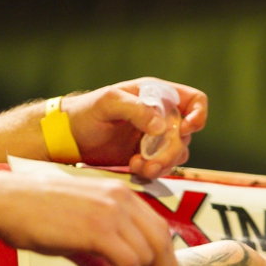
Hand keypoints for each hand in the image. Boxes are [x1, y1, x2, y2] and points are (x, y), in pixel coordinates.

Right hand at [0, 172, 180, 265]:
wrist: (5, 203)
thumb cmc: (32, 212)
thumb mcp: (73, 229)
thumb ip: (95, 252)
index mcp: (118, 193)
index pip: (157, 225)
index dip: (167, 255)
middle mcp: (120, 199)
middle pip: (161, 239)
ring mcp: (111, 212)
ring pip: (149, 253)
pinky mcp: (98, 230)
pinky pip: (130, 262)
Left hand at [61, 78, 207, 178]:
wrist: (68, 138)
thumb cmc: (85, 112)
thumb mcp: (108, 103)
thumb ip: (136, 109)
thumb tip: (161, 126)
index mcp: (156, 95)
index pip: (194, 100)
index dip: (198, 115)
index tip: (186, 129)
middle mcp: (160, 115)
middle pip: (186, 135)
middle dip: (171, 151)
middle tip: (152, 162)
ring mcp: (154, 137)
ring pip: (178, 153)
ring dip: (163, 163)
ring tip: (139, 166)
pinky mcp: (146, 156)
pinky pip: (163, 166)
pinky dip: (153, 170)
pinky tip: (134, 167)